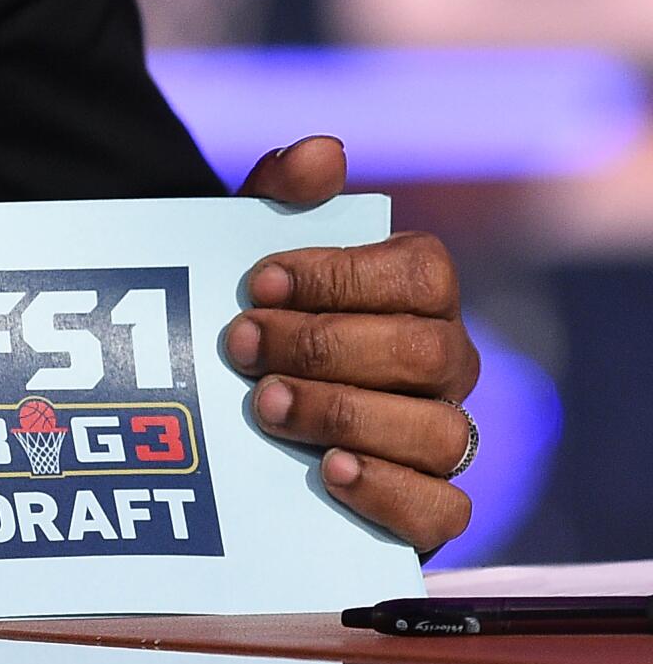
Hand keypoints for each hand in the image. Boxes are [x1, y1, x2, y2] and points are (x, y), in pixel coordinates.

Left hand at [225, 137, 479, 552]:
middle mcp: (443, 366)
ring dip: (344, 413)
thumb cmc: (251, 322)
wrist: (219, 410)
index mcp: (418, 297)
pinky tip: (330, 471)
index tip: (258, 281)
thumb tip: (320, 153)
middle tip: (242, 345)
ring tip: (266, 406)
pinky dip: (391, 492)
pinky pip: (443, 510)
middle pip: (424, 351)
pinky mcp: (422, 509)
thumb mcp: (250, 255)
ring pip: (437, 431)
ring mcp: (438, 439)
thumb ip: (280, 195)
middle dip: (324, 345)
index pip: (420, 274)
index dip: (341, 276)